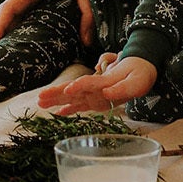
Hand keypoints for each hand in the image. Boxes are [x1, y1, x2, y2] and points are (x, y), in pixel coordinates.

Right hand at [0, 0, 91, 44]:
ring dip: (9, 29)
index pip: (10, 6)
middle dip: (0, 31)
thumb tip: (86, 43)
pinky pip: (26, 11)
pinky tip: (23, 40)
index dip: (0, 24)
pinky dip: (21, 25)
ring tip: (5, 53)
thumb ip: (87, 16)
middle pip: (8, 12)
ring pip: (15, 12)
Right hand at [40, 54, 155, 113]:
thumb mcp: (136, 81)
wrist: (142, 68)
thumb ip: (122, 88)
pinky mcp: (95, 100)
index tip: (67, 90)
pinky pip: (79, 105)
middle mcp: (95, 87)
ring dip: (57, 99)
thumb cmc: (140, 74)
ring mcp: (93, 93)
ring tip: (40, 102)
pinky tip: (57, 113)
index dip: (78, 86)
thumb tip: (107, 93)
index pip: (88, 83)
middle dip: (57, 93)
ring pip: (71, 96)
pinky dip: (68, 109)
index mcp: (104, 82)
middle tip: (40, 97)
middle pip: (73, 89)